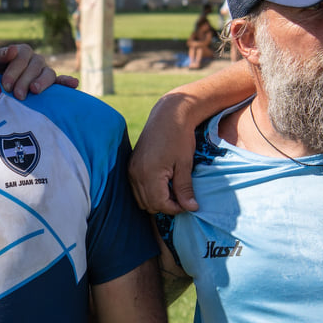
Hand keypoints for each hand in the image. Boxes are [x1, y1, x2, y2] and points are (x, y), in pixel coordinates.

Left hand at [0, 44, 77, 97]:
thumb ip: (1, 56)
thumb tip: (14, 49)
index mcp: (22, 51)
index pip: (22, 58)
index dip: (14, 71)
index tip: (6, 85)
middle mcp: (35, 59)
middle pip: (35, 66)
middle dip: (25, 80)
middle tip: (17, 95)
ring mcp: (44, 71)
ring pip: (48, 73)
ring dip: (43, 82)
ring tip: (35, 91)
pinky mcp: (51, 83)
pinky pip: (61, 81)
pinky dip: (67, 82)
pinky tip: (74, 84)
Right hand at [128, 96, 200, 214]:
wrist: (168, 114)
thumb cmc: (179, 137)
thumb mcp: (185, 164)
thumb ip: (184, 189)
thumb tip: (191, 208)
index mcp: (149, 173)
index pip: (159, 204)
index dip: (175, 208)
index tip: (188, 203)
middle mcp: (135, 173)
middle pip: (149, 204)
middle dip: (166, 206)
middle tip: (182, 198)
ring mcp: (131, 169)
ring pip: (141, 199)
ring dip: (157, 200)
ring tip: (174, 190)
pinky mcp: (131, 166)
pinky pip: (137, 188)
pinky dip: (150, 192)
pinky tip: (164, 183)